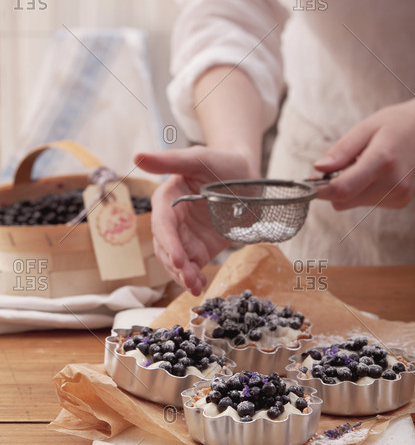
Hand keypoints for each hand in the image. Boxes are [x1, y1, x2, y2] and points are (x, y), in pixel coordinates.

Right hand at [134, 146, 256, 295]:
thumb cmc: (221, 162)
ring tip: (195, 287)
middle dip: (176, 266)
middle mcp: (173, 221)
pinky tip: (199, 286)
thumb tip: (137, 157)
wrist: (247, 177)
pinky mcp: (200, 249)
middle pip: (166, 248)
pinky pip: (192, 268)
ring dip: (183, 276)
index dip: (169, 243)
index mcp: (167, 200)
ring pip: (176, 262)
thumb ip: (170, 161)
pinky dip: (194, 279)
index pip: (163, 225)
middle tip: (189, 279)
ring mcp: (186, 237)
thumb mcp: (199, 158)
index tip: (179, 260)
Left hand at [314, 93, 414, 209]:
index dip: (320, 190)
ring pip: (354, 203)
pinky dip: (363, 191)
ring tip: (364, 165)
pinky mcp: (400, 202)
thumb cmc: (398, 124)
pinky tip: (376, 174)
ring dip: (350, 189)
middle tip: (335, 167)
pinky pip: (367, 203)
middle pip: (344, 200)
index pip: (342, 189)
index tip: (306, 184)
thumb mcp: (366, 128)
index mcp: (382, 161)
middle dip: (333, 187)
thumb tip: (318, 168)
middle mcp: (392, 183)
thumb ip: (341, 151)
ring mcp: (398, 196)